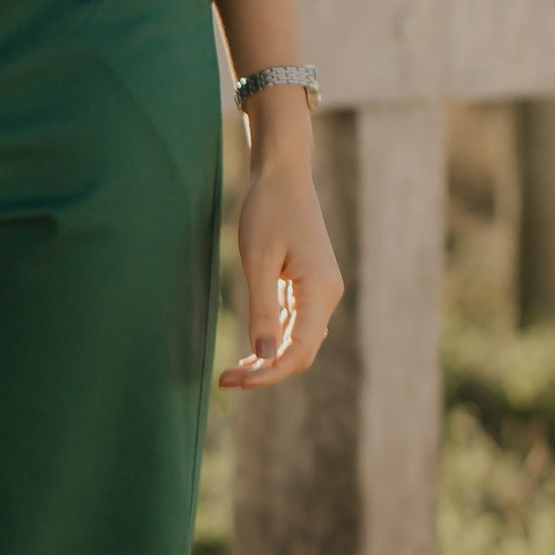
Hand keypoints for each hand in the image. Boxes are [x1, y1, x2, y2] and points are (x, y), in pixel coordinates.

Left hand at [218, 148, 343, 388]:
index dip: (269, 373)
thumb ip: (263, 311)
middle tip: (226, 380)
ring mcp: (321, 290)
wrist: (282, 172)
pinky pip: (296, 323)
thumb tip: (265, 357)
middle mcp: (328, 295)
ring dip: (270, 359)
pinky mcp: (310, 284)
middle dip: (267, 371)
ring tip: (234, 372)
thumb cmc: (267, 209)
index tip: (236, 382)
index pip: (299, 350)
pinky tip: (252, 350)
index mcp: (320, 292)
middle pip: (302, 351)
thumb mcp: (258, 261)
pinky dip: (275, 339)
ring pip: (300, 340)